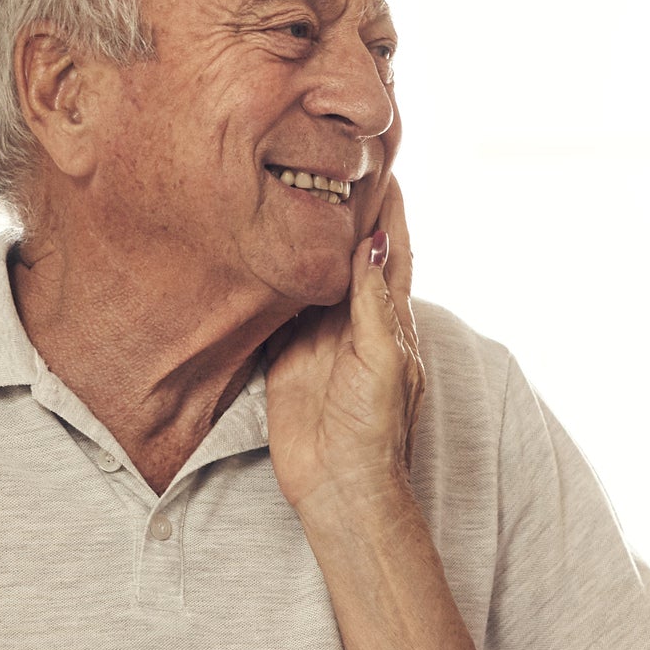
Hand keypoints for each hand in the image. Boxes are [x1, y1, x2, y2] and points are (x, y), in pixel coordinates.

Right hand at [265, 191, 424, 542]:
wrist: (342, 488)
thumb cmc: (375, 431)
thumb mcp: (381, 360)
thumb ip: (373, 303)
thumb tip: (373, 243)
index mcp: (390, 319)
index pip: (392, 250)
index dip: (388, 208)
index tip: (383, 162)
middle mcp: (354, 322)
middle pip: (348, 255)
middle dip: (341, 211)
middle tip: (326, 161)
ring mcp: (318, 338)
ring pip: (311, 276)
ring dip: (304, 240)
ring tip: (289, 189)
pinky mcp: (285, 357)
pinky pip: (277, 309)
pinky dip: (272, 279)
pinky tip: (258, 249)